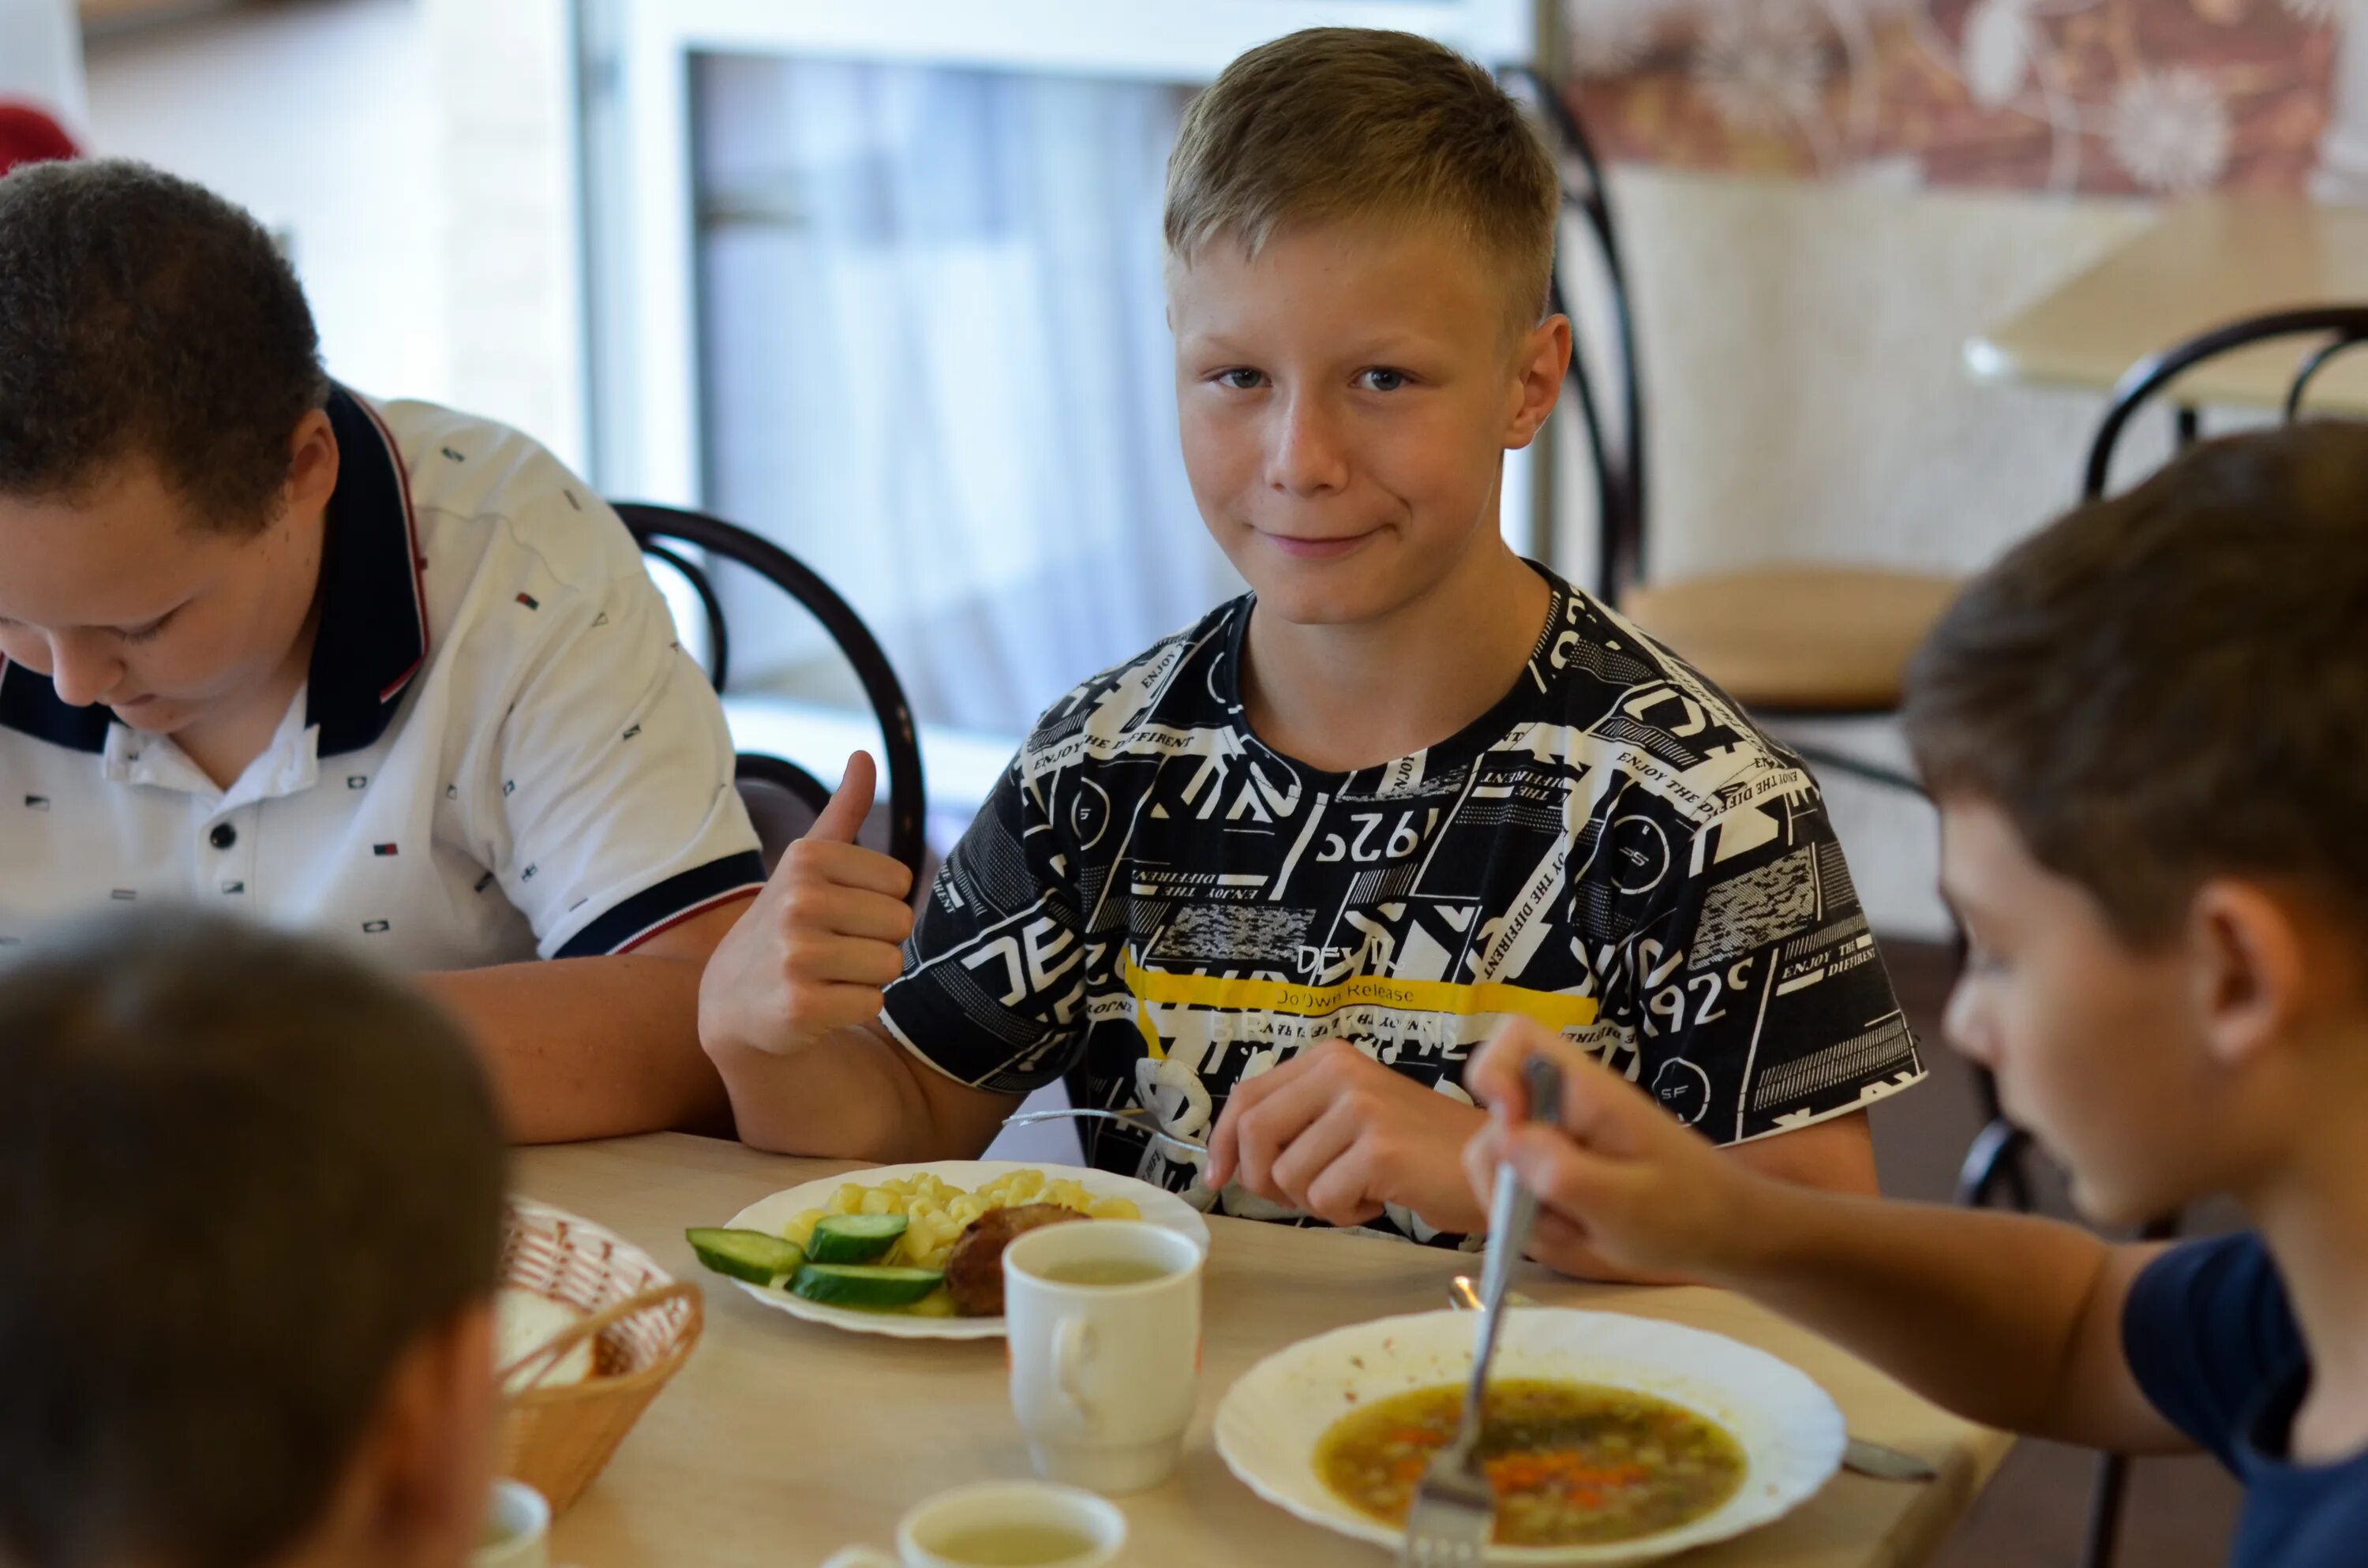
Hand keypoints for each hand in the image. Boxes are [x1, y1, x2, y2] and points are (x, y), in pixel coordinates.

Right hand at [698, 752, 915, 1058]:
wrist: (734, 1001)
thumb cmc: (787, 924)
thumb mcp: (808, 864)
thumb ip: (843, 811)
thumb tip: (864, 755)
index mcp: (806, 859)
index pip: (901, 880)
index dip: (879, 902)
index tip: (840, 913)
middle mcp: (798, 901)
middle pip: (900, 922)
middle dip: (877, 940)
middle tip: (834, 948)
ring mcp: (796, 954)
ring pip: (890, 963)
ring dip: (867, 976)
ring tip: (827, 974)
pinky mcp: (800, 1005)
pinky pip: (873, 1002)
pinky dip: (854, 1008)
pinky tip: (820, 1002)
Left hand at [1205, 1038, 1487, 1234]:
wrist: (1492, 1161)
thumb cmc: (1420, 1149)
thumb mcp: (1352, 1116)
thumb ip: (1298, 1123)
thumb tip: (1231, 1161)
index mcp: (1330, 1060)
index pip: (1248, 1096)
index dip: (1223, 1142)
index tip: (1218, 1177)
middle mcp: (1342, 1073)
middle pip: (1255, 1134)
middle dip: (1264, 1179)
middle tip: (1300, 1195)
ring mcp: (1361, 1108)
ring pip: (1289, 1176)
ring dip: (1319, 1199)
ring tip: (1363, 1186)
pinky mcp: (1378, 1148)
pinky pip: (1324, 1199)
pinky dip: (1347, 1212)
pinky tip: (1382, 1196)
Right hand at [1462, 1020, 1764, 1282]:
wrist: (1726, 1237)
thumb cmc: (1689, 1213)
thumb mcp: (1628, 1204)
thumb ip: (1564, 1173)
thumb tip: (1505, 1138)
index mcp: (1586, 1091)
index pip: (1517, 1038)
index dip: (1494, 1070)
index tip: (1511, 1124)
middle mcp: (1563, 1106)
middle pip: (1494, 1117)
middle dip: (1508, 1174)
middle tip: (1557, 1209)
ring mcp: (1557, 1139)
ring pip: (1500, 1163)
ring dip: (1525, 1207)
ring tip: (1579, 1227)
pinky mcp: (1557, 1170)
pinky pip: (1517, 1191)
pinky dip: (1536, 1222)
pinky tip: (1578, 1233)